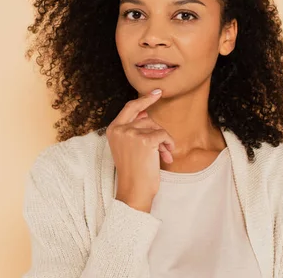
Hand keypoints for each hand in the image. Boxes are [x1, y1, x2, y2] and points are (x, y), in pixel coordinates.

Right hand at [105, 89, 174, 212]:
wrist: (134, 191)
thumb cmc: (133, 172)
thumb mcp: (128, 147)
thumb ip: (135, 129)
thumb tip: (146, 112)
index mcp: (113, 129)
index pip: (130, 108)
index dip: (144, 99)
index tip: (157, 92)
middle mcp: (120, 129)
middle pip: (146, 118)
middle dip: (158, 131)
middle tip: (165, 146)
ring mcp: (131, 133)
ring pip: (156, 127)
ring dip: (164, 141)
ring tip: (165, 155)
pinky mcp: (144, 140)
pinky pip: (164, 135)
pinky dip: (169, 145)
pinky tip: (167, 157)